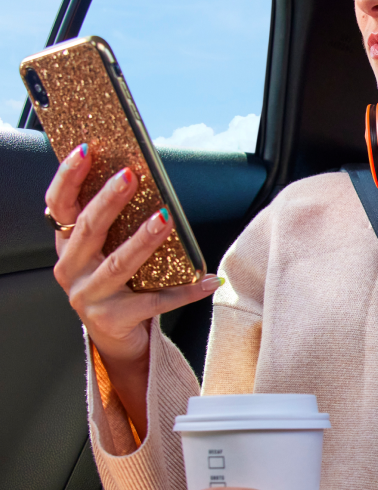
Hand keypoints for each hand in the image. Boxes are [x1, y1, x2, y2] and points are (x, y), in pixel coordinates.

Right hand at [46, 145, 221, 433]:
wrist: (117, 339)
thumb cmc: (117, 287)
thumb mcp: (104, 254)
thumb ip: (111, 225)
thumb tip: (137, 178)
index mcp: (67, 247)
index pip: (59, 205)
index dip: (68, 177)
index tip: (86, 151)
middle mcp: (71, 271)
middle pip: (89, 229)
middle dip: (109, 200)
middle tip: (131, 177)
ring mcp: (90, 298)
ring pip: (119, 264)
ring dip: (143, 239)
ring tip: (165, 218)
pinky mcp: (114, 320)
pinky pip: (155, 302)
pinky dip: (184, 291)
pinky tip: (207, 281)